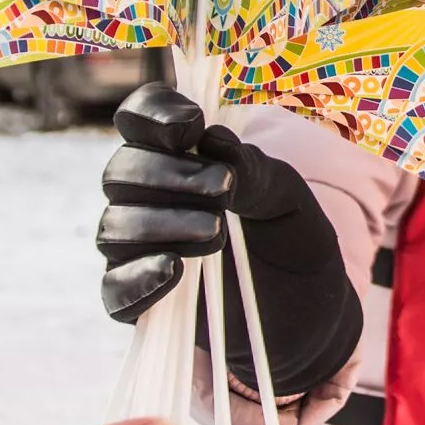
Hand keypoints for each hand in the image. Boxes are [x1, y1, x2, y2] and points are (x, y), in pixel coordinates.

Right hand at [97, 83, 361, 398]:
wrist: (310, 311)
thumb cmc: (291, 239)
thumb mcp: (287, 197)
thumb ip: (252, 168)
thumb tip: (213, 141)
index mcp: (176, 159)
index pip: (139, 120)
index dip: (154, 113)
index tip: (191, 124)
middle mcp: (145, 200)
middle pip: (120, 173)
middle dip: (168, 174)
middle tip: (224, 187)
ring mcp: (138, 254)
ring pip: (114, 228)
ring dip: (163, 223)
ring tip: (217, 231)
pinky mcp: (141, 304)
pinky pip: (116, 291)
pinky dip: (140, 278)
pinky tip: (174, 270)